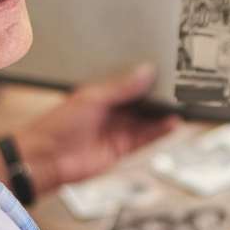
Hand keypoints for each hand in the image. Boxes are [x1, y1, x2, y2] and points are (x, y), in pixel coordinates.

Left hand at [11, 65, 178, 194]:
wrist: (46, 159)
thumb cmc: (58, 125)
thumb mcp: (92, 98)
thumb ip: (121, 87)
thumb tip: (146, 72)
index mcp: (101, 93)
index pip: (130, 82)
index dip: (147, 78)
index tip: (166, 70)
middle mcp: (111, 111)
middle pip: (142, 102)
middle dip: (160, 96)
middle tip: (181, 87)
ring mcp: (117, 130)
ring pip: (147, 121)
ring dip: (163, 115)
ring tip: (182, 105)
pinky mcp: (122, 148)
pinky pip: (146, 139)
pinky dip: (160, 132)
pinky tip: (173, 124)